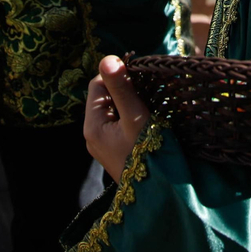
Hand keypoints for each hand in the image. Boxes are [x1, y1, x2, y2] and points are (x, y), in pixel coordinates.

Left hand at [83, 55, 151, 179]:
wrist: (158, 192)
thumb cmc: (147, 153)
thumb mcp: (135, 117)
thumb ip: (121, 88)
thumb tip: (107, 59)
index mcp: (92, 125)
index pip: (97, 85)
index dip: (116, 75)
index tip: (139, 74)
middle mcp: (93, 136)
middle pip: (104, 97)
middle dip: (124, 89)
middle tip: (147, 89)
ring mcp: (104, 145)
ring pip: (113, 111)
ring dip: (129, 102)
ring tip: (150, 103)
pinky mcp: (116, 152)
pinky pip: (119, 125)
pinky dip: (132, 117)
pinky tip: (148, 119)